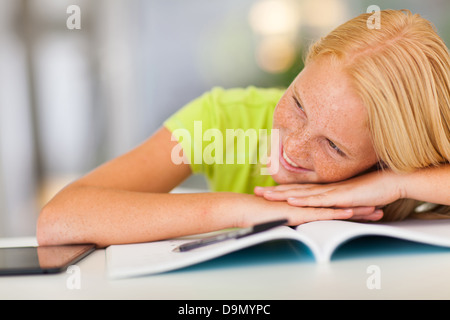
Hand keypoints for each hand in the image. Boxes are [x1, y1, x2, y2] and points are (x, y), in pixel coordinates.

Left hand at [254, 170, 404, 221]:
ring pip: (302, 194)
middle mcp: (324, 188)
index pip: (298, 188)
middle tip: (255, 191)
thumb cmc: (371, 189)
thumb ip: (335, 199)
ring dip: (283, 194)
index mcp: (324, 188)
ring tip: (265, 195)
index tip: (264, 189)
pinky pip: (319, 200)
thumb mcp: (348, 196)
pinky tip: (292, 200)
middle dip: (274, 191)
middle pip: (294, 189)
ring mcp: (331, 191)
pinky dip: (304, 200)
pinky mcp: (340, 196)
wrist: (391, 181)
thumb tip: (327, 204)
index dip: (280, 189)